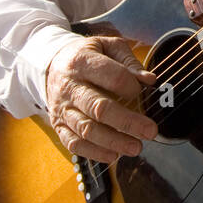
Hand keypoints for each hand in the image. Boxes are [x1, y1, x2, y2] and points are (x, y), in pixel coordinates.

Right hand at [44, 35, 159, 163]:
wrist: (52, 65)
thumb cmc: (87, 56)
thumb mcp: (107, 47)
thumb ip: (129, 61)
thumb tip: (149, 80)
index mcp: (82, 62)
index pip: (111, 76)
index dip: (130, 86)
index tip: (142, 91)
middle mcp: (69, 87)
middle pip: (99, 108)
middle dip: (127, 122)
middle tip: (150, 131)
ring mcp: (62, 108)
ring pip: (87, 129)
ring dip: (113, 141)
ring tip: (136, 147)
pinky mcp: (58, 125)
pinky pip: (74, 143)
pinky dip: (94, 152)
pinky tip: (114, 155)